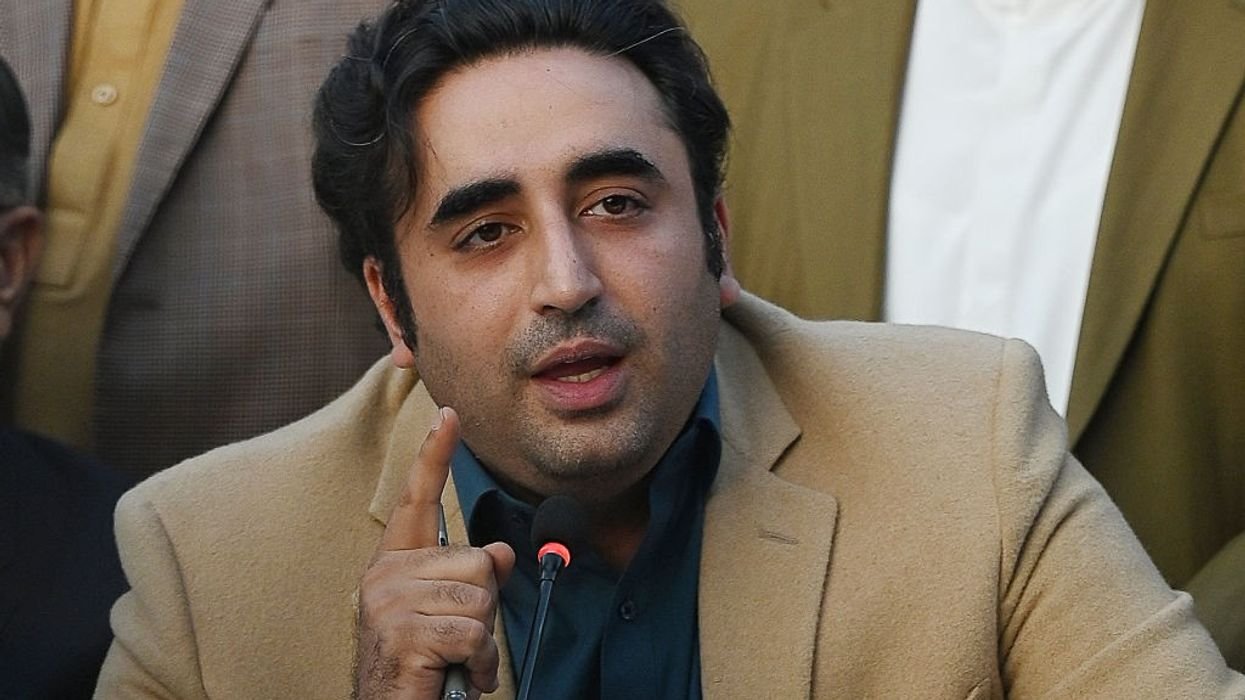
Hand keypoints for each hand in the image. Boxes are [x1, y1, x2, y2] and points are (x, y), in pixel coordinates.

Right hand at [355, 407, 516, 698]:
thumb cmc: (422, 666)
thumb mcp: (453, 615)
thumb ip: (473, 579)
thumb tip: (503, 553)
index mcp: (395, 564)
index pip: (417, 499)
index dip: (435, 455)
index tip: (449, 414)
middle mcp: (386, 575)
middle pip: (479, 561)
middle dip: (485, 606)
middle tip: (459, 638)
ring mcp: (390, 603)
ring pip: (480, 598)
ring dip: (481, 639)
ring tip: (455, 658)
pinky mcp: (403, 633)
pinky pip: (473, 634)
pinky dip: (478, 663)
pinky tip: (458, 675)